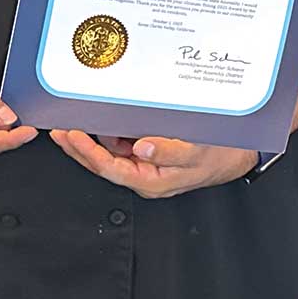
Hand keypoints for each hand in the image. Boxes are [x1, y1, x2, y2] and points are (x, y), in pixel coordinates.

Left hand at [49, 130, 258, 198]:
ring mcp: (146, 164)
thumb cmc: (219, 156)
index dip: (87, 152)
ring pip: (111, 151)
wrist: (237, 155)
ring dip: (93, 137)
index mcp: (150, 180)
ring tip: (76, 118)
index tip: (71, 135)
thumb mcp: (196, 153)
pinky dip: (111, 131)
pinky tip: (103, 118)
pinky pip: (125, 143)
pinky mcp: (151, 153)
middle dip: (79, 146)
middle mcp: (144, 174)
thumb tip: (141, 147)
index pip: (109, 167)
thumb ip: (169, 151)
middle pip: (102, 162)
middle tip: (59, 128)